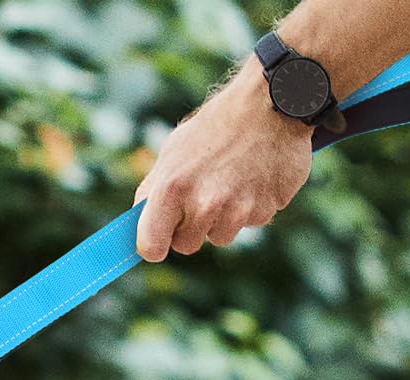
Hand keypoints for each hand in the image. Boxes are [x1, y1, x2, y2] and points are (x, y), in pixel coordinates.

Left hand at [135, 65, 315, 261]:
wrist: (273, 101)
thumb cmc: (217, 125)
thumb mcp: (174, 150)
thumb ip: (153, 190)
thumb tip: (137, 221)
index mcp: (172, 189)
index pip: (151, 247)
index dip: (154, 245)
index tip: (159, 240)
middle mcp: (204, 205)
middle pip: (186, 246)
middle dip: (191, 227)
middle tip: (203, 192)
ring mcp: (237, 211)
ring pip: (220, 237)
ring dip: (223, 218)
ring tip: (232, 180)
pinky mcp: (266, 210)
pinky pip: (250, 223)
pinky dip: (252, 206)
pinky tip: (254, 177)